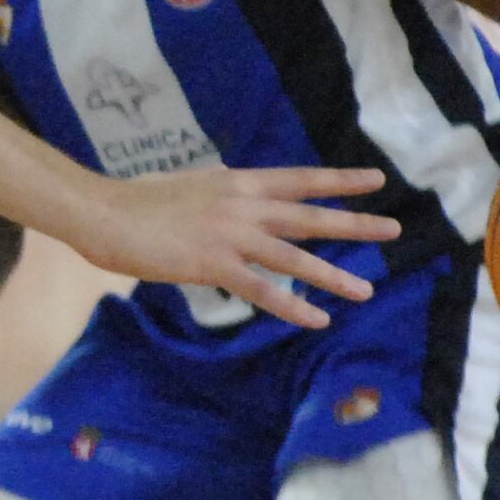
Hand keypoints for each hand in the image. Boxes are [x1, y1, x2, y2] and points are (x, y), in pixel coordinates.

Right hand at [80, 165, 399, 329]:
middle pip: (309, 216)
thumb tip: (234, 198)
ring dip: (333, 275)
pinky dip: (293, 307)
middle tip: (393, 228)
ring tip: (366, 290)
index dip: (338, 180)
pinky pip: (263, 290)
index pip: (299, 179)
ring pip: (295, 257)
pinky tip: (317, 320)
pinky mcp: (214, 265)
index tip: (374, 179)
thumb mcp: (191, 186)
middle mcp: (243, 205)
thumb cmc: (138, 201)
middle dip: (354, 223)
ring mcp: (231, 235)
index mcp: (238, 182)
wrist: (106, 213)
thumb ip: (221, 195)